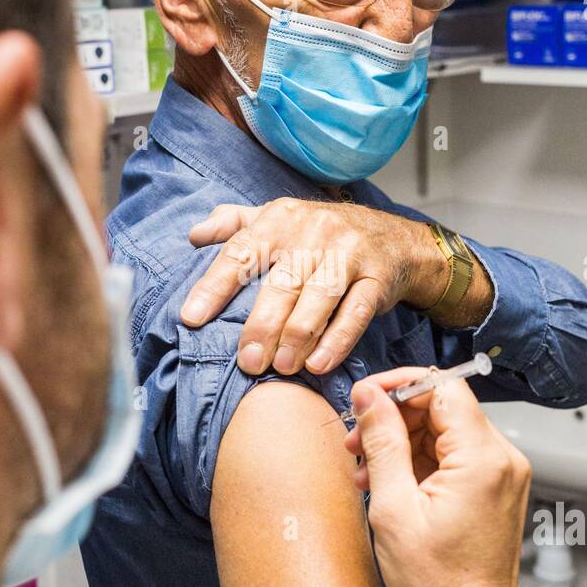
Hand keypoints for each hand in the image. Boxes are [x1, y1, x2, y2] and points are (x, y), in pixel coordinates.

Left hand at [180, 199, 446, 376]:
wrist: (395, 238)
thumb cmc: (321, 235)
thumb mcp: (278, 219)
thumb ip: (234, 225)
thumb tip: (194, 236)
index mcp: (281, 218)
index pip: (242, 252)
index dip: (214, 286)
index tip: (191, 317)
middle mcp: (315, 232)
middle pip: (282, 282)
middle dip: (262, 325)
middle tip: (248, 362)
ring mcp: (350, 253)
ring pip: (319, 298)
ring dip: (298, 336)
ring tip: (281, 368)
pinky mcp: (378, 278)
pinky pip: (356, 312)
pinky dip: (337, 340)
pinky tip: (318, 365)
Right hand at [344, 368, 530, 586]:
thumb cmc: (438, 585)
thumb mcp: (393, 507)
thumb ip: (382, 442)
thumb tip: (370, 397)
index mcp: (483, 458)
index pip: (443, 386)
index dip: (399, 385)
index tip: (366, 397)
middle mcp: (503, 460)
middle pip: (443, 407)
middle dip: (394, 418)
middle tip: (356, 441)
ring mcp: (503, 476)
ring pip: (446, 431)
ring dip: (402, 442)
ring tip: (366, 471)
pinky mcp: (495, 490)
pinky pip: (455, 456)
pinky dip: (420, 462)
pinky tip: (389, 483)